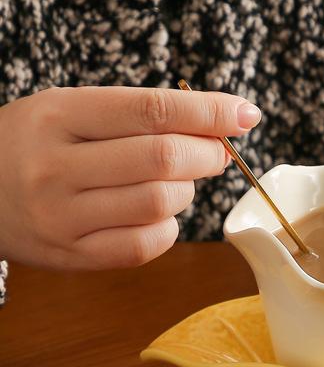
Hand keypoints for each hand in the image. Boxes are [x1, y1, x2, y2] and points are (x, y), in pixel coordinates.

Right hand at [0, 86, 260, 268]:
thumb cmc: (34, 144)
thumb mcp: (70, 111)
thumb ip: (140, 115)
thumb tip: (221, 125)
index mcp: (57, 115)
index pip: (152, 110)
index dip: (209, 112)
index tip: (246, 114)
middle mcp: (54, 166)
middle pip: (163, 159)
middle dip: (206, 154)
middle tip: (213, 152)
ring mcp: (60, 216)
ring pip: (160, 203)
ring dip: (186, 191)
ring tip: (173, 182)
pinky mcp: (70, 256)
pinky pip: (146, 245)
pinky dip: (168, 228)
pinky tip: (157, 215)